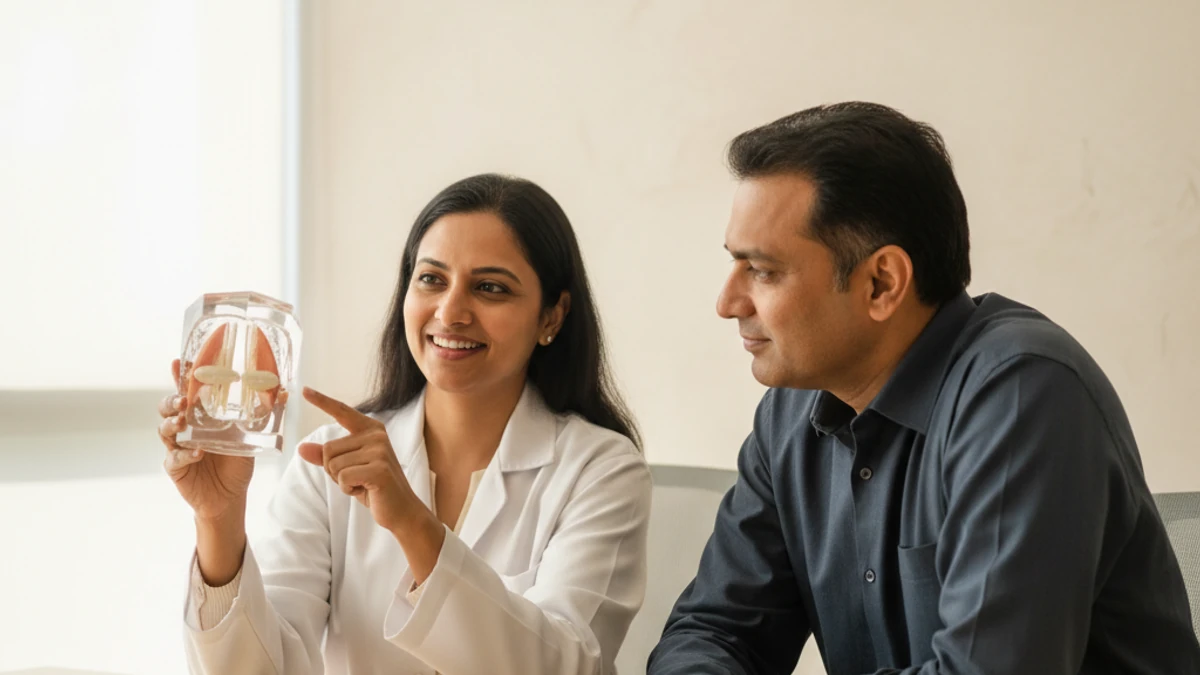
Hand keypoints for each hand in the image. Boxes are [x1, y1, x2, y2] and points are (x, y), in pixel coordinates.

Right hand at [160, 359, 253, 521]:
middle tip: (183, 399)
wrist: (229, 496)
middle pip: (167, 407)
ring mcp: (177, 447)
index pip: (186, 391)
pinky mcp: (175, 467)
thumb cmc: (235, 462)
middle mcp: (185, 428)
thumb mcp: (250, 435)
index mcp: (200, 416)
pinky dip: (185, 454)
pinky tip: (197, 453)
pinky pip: (175, 458)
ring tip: (183, 421)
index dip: (180, 376)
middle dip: (172, 400)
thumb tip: (284, 391)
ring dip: (172, 423)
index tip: (179, 362)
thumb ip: (261, 414)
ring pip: (164, 430)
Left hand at [298, 387, 424, 535]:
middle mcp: (376, 436)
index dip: (322, 401)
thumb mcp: (347, 469)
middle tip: (356, 479)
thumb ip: (326, 457)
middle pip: (328, 449)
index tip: (304, 390)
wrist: (401, 510)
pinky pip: (343, 477)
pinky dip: (348, 489)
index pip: (342, 412)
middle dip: (334, 470)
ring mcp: (379, 451)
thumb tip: (302, 448)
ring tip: (363, 484)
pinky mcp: (379, 469)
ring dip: (341, 482)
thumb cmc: (374, 488)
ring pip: (333, 465)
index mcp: (371, 430)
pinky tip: (365, 491)